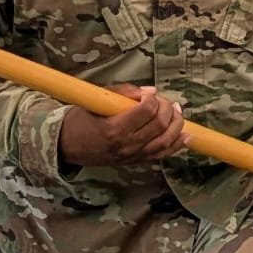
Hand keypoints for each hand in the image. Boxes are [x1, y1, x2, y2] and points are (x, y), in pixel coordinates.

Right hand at [58, 86, 187, 169]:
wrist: (66, 146)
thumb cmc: (79, 120)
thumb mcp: (96, 100)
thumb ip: (123, 93)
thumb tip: (149, 91)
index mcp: (114, 129)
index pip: (146, 112)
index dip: (154, 99)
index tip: (150, 94)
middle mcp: (125, 145)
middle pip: (159, 126)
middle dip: (168, 110)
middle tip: (167, 101)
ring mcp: (131, 156)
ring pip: (164, 142)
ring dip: (177, 126)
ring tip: (178, 113)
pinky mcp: (134, 162)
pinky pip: (161, 155)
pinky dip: (176, 146)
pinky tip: (186, 136)